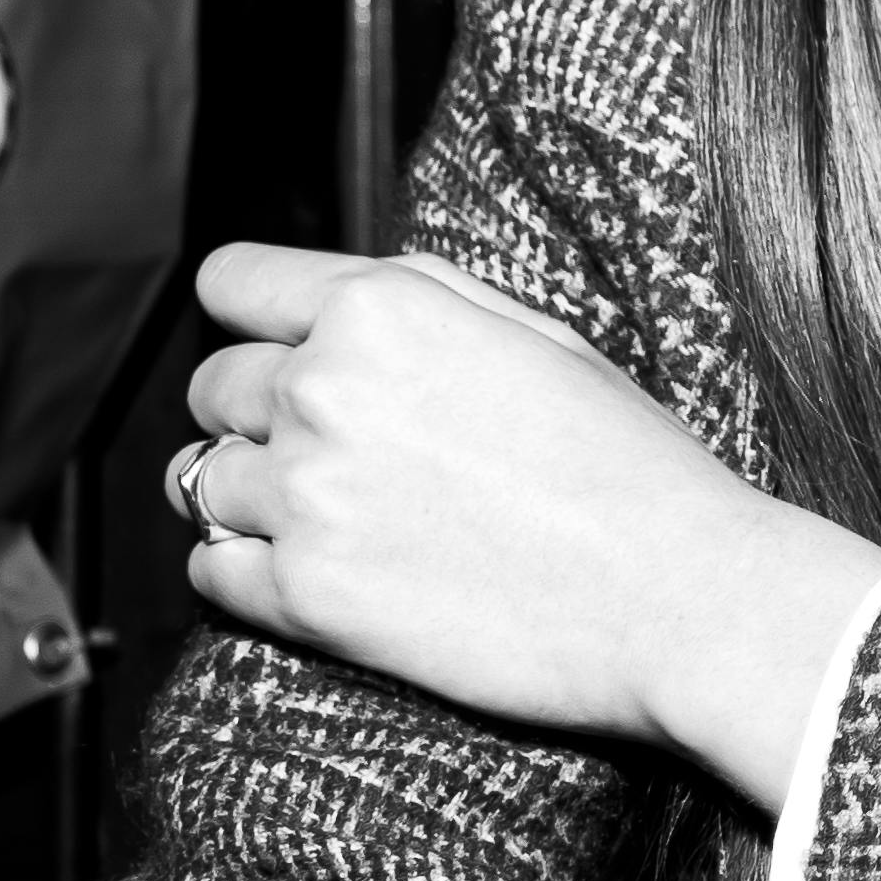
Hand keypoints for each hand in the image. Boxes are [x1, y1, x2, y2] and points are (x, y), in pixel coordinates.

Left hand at [176, 245, 880, 810]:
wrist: (682, 596)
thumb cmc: (632, 466)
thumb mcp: (537, 333)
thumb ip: (420, 301)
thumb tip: (335, 298)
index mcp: (380, 307)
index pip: (230, 283)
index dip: (252, 319)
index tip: (273, 351)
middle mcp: (323, 388)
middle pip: (212, 389)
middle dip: (256, 415)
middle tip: (330, 455)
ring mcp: (306, 495)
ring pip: (198, 482)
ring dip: (249, 499)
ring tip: (326, 520)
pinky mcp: (304, 597)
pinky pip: (210, 572)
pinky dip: (245, 575)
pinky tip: (317, 574)